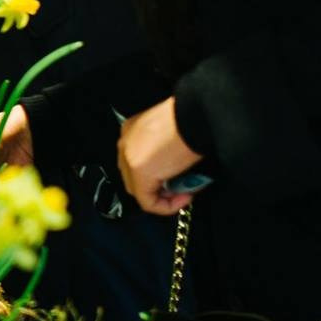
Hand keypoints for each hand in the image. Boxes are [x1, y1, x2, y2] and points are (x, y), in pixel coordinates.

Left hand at [116, 98, 200, 214]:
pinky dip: (166, 206)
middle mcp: (125, 143)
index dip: (157, 177)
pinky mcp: (140, 173)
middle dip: (158, 189)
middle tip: (182, 189)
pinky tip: (184, 198)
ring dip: (164, 198)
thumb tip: (175, 172)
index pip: (136, 163)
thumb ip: (166, 152)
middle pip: (134, 178)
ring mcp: (129, 158)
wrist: (195, 114)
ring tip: (186, 193)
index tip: (179, 178)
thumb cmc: (191, 119)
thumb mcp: (172, 134)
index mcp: (131, 131)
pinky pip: (148, 202)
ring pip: (140, 191)